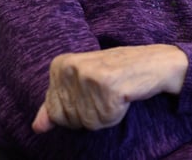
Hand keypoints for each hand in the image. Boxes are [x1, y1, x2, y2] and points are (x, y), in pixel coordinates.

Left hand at [32, 44, 187, 132]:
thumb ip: (56, 105)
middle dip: (89, 114)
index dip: (77, 109)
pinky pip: (103, 121)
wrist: (154, 63)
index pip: (54, 112)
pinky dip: (115, 115)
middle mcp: (70, 68)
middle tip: (105, 92)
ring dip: (104, 115)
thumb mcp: (83, 84)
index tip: (93, 90)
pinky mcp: (106, 88)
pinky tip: (123, 96)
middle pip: (68, 119)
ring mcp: (88, 77)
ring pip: (86, 122)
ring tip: (115, 93)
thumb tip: (37, 127)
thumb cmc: (118, 72)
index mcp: (59, 65)